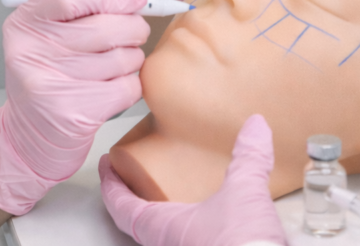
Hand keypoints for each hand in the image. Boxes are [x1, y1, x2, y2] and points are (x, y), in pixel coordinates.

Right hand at [0, 0, 149, 214]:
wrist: (29, 137)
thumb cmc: (51, 76)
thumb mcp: (50, 37)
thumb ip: (84, 10)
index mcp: (24, 24)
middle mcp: (30, 52)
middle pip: (104, 27)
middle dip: (133, 28)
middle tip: (136, 33)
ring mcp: (49, 84)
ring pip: (121, 58)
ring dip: (131, 60)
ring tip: (117, 66)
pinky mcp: (72, 114)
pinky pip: (126, 87)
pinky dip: (130, 86)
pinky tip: (113, 90)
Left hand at [99, 115, 286, 245]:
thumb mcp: (245, 192)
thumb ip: (249, 157)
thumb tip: (255, 126)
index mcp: (162, 227)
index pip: (120, 205)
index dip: (110, 184)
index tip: (104, 166)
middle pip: (134, 223)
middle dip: (128, 200)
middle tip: (128, 178)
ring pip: (156, 238)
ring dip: (153, 217)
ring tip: (162, 197)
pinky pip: (180, 245)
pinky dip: (180, 231)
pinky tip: (199, 224)